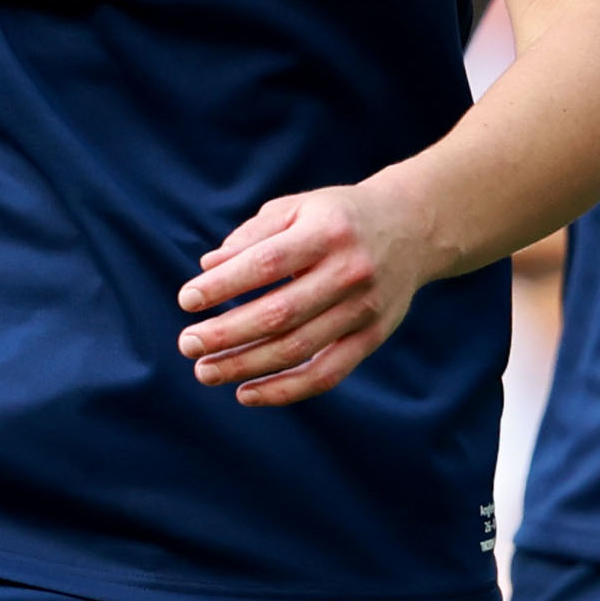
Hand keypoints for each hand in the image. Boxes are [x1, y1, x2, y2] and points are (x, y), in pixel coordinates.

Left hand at [180, 177, 437, 405]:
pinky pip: (326, 374)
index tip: (187, 300)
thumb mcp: (298, 207)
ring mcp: (364, 309)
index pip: (267, 262)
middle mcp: (349, 271)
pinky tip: (246, 393)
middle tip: (187, 344)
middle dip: (226, 333)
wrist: (413, 228)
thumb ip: (253, 235)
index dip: (224, 285)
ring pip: (298, 349)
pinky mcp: (372, 337)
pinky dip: (285, 390)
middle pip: (279, 313)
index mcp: (327, 231)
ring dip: (245, 366)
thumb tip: (208, 267)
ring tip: (205, 372)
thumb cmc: (338, 217)